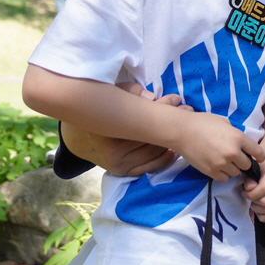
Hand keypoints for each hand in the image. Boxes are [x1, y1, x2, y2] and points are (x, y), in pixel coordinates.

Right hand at [62, 87, 189, 175]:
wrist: (77, 137)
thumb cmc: (98, 111)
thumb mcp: (109, 94)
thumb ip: (130, 91)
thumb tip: (151, 97)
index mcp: (108, 131)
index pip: (143, 120)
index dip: (163, 108)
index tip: (176, 99)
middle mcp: (113, 153)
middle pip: (151, 136)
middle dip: (172, 123)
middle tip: (188, 111)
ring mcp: (119, 165)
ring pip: (154, 154)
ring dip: (172, 141)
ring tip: (185, 127)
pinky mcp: (123, 172)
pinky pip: (149, 167)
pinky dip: (164, 158)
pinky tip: (173, 148)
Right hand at [171, 115, 263, 182]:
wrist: (182, 131)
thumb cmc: (203, 122)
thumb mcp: (225, 123)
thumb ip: (236, 134)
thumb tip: (242, 143)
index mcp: (238, 138)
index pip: (258, 152)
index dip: (260, 156)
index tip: (258, 158)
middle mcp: (232, 152)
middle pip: (247, 165)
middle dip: (243, 162)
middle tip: (237, 158)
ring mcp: (221, 163)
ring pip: (235, 173)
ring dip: (233, 168)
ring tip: (225, 161)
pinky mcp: (210, 171)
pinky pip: (224, 178)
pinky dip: (223, 174)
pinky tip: (218, 166)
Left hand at [244, 157, 264, 221]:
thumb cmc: (258, 164)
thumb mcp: (251, 166)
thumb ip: (248, 177)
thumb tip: (249, 189)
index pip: (264, 189)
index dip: (251, 194)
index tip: (244, 191)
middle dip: (253, 202)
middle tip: (248, 196)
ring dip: (257, 209)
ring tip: (252, 202)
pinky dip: (263, 216)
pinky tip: (257, 209)